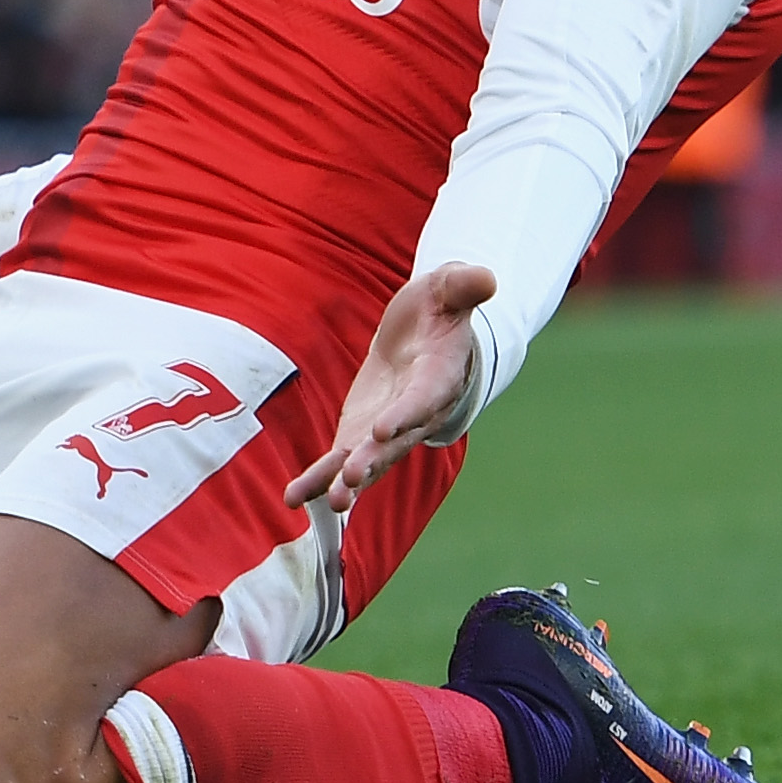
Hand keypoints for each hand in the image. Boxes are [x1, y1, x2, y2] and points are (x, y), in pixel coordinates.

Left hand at [283, 262, 495, 513]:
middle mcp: (414, 414)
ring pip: (368, 460)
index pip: (421, 400)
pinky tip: (293, 499)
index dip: (404, 415)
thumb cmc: (439, 310)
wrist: (426, 335)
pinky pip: (337, 462)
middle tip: (352, 478)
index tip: (383, 430)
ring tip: (335, 503)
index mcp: (437, 378)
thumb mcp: (450, 288)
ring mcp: (386, 430)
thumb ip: (464, 286)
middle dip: (373, 461)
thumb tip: (487, 278)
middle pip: (394, 442)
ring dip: (350, 483)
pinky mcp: (359, 435)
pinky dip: (317, 481)